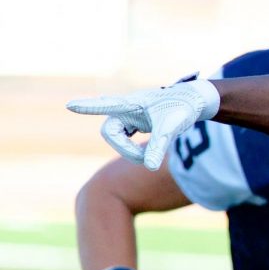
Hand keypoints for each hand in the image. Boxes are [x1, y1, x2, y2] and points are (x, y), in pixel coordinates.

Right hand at [66, 76, 219, 170]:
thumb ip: (158, 147)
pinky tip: (141, 152)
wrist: (197, 101)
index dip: (88, 106)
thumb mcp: (170, 129)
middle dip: (124, 148)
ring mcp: (132, 114)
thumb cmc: (183, 109)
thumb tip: (150, 168)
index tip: (70, 105)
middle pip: (110, 131)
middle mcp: (128, 107)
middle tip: (146, 159)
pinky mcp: (138, 120)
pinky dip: (132, 146)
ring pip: (117, 135)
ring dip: (130, 150)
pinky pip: (125, 135)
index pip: (107, 106)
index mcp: (133, 104)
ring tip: (150, 156)